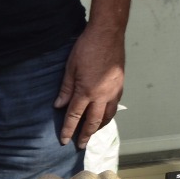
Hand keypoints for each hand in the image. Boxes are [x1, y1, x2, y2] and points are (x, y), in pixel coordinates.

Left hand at [54, 23, 125, 146]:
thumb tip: (59, 105)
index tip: (64, 140)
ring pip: (107, 116)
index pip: (75, 116)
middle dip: (85, 134)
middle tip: (80, 145)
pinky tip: (105, 115)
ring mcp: (113, 91)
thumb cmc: (86, 47)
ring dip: (99, 127)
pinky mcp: (120, 85)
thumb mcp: (70, 67)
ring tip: (93, 133)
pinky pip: (114, 106)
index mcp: (86, 91)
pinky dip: (108, 114)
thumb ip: (66, 88)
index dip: (68, 129)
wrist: (108, 34)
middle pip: (93, 121)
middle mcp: (101, 95)